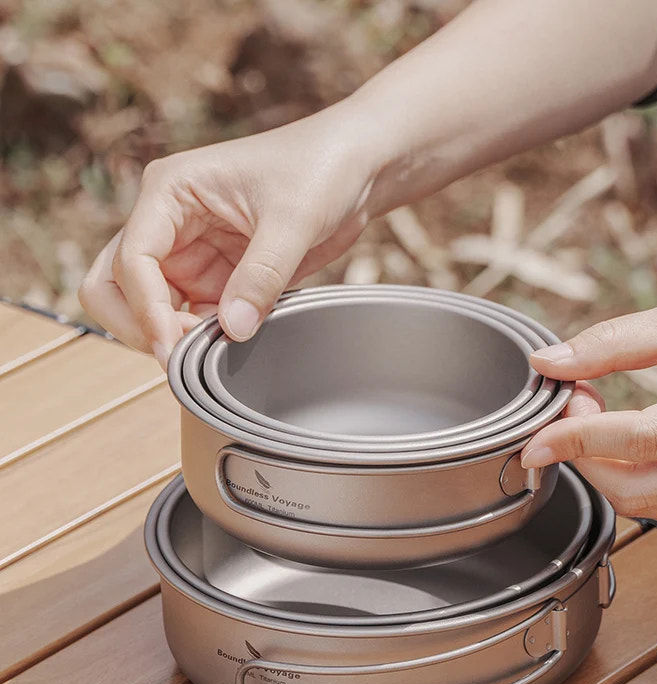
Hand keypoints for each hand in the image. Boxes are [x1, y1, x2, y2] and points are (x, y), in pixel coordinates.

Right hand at [79, 103, 379, 367]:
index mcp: (170, 192)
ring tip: (217, 348)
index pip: (132, 260)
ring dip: (172, 334)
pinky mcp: (217, 277)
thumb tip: (232, 330)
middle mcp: (169, 224)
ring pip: (151, 308)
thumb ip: (261, 276)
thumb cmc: (319, 169)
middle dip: (139, 325)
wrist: (354, 170)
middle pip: (115, 286)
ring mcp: (191, 253)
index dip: (146, 309)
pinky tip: (233, 342)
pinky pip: (192, 316)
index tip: (174, 345)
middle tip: (183, 352)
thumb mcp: (293, 219)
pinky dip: (202, 336)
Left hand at [523, 291, 656, 523]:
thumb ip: (610, 343)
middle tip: (573, 408)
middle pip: (637, 487)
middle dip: (584, 456)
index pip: (639, 441)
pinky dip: (633, 481)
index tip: (535, 436)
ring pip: (647, 506)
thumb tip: (547, 364)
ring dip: (604, 469)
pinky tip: (626, 446)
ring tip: (599, 419)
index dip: (577, 439)